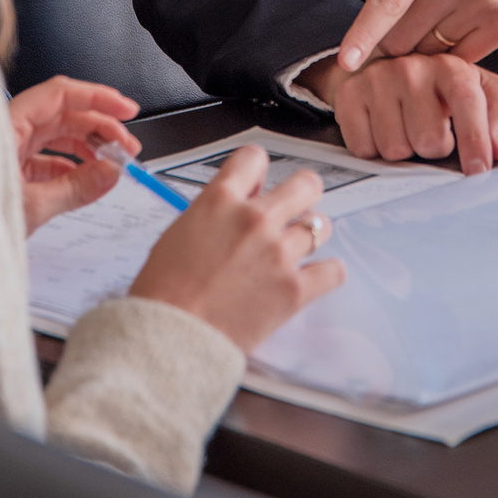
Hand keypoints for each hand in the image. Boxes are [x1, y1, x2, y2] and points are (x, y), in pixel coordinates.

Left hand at [10, 75, 138, 234]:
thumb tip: (110, 173)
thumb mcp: (29, 206)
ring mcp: (7, 149)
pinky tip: (86, 178)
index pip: (59, 94)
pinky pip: (46, 158)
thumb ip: (75, 188)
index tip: (125, 109)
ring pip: (56, 136)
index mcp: (6, 126)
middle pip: (62, 115)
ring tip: (111, 164)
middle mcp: (6, 131)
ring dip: (87, 147)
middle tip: (126, 146)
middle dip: (99, 127)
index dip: (97, 97)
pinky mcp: (8, 169)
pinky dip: (70, 165)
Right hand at [127, 145, 346, 352]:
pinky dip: (326, 274)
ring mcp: (278, 253)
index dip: (257, 171)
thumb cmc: (164, 292)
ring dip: (310, 237)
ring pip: (322, 226)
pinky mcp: (295, 289)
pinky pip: (334, 270)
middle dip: (302, 194)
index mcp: (220, 201)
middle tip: (295, 209)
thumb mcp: (180, 233)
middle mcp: (255, 220)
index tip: (259, 185)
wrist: (170, 339)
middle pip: (306, 184)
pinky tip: (312, 279)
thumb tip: (242, 202)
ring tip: (294, 253)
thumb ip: (215, 211)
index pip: (254, 158)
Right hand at [304, 53, 497, 173]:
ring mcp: (377, 79)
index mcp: (451, 68)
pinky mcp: (349, 94)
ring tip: (405, 126)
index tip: (478, 171)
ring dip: (403, 150)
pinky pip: (364, 149)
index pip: (466, 103)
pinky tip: (381, 127)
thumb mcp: (482, 95)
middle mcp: (413, 68)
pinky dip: (374, 149)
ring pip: (394, 149)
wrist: (385, 67)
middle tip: (430, 131)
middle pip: (428, 141)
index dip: (475, 140)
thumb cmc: (441, 90)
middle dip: (433, 148)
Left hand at [335, 0, 497, 71]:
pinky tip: (464, 30)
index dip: (363, 34)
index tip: (347, 60)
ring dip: (429, 48)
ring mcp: (484, 3)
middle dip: (398, 42)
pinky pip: (462, 59)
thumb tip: (367, 33)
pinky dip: (455, 54)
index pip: (388, 2)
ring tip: (445, 21)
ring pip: (432, 52)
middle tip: (411, 28)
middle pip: (405, 37)